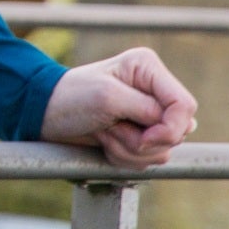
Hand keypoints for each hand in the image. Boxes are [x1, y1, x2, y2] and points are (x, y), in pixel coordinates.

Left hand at [42, 48, 195, 168]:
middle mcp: (153, 91)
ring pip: (163, 150)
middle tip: (112, 128)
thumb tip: (183, 128)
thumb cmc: (70, 98)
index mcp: (148, 69)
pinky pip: (148, 159)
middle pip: (178, 131)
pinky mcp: (140, 136)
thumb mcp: (108, 97)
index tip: (146, 138)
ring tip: (104, 133)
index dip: (170, 128)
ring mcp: (147, 115)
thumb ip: (148, 110)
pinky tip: (105, 142)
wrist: (43, 116)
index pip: (185, 105)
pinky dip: (125, 157)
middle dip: (145, 141)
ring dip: (130, 150)